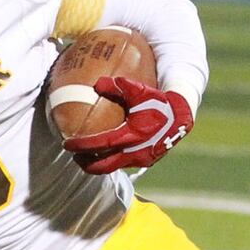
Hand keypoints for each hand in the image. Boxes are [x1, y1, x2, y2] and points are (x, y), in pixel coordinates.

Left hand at [63, 75, 193, 173]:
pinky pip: (124, 163)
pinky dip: (112, 159)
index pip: (100, 145)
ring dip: (98, 163)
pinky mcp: (147, 161)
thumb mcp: (140, 90)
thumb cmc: (160, 101)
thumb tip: (97, 83)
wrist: (184, 116)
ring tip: (86, 155)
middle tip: (74, 154)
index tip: (66, 143)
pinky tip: (107, 150)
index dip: (81, 146)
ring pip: (113, 167)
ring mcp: (142, 159)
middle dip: (85, 163)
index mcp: (132, 137)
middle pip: (102, 166)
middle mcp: (135, 153)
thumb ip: (119, 85)